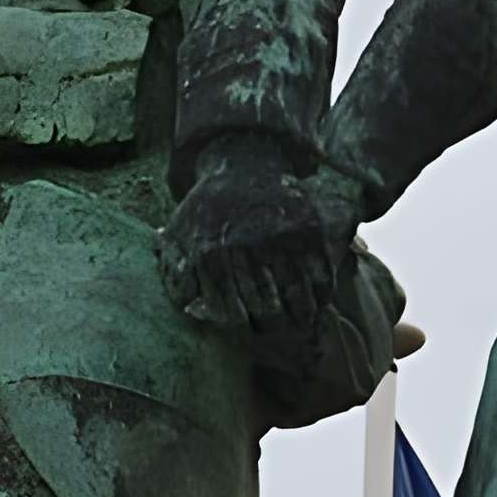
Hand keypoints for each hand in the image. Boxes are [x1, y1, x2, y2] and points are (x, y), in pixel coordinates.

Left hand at [159, 135, 354, 333]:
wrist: (243, 165)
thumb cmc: (207, 211)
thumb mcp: (178, 237)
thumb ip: (176, 277)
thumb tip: (191, 312)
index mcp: (211, 255)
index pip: (231, 313)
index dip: (241, 327)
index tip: (247, 329)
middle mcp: (245, 249)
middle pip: (265, 311)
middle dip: (269, 327)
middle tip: (273, 330)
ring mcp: (280, 240)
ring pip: (296, 301)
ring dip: (299, 320)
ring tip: (297, 325)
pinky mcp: (309, 232)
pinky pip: (320, 279)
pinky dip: (321, 298)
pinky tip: (315, 305)